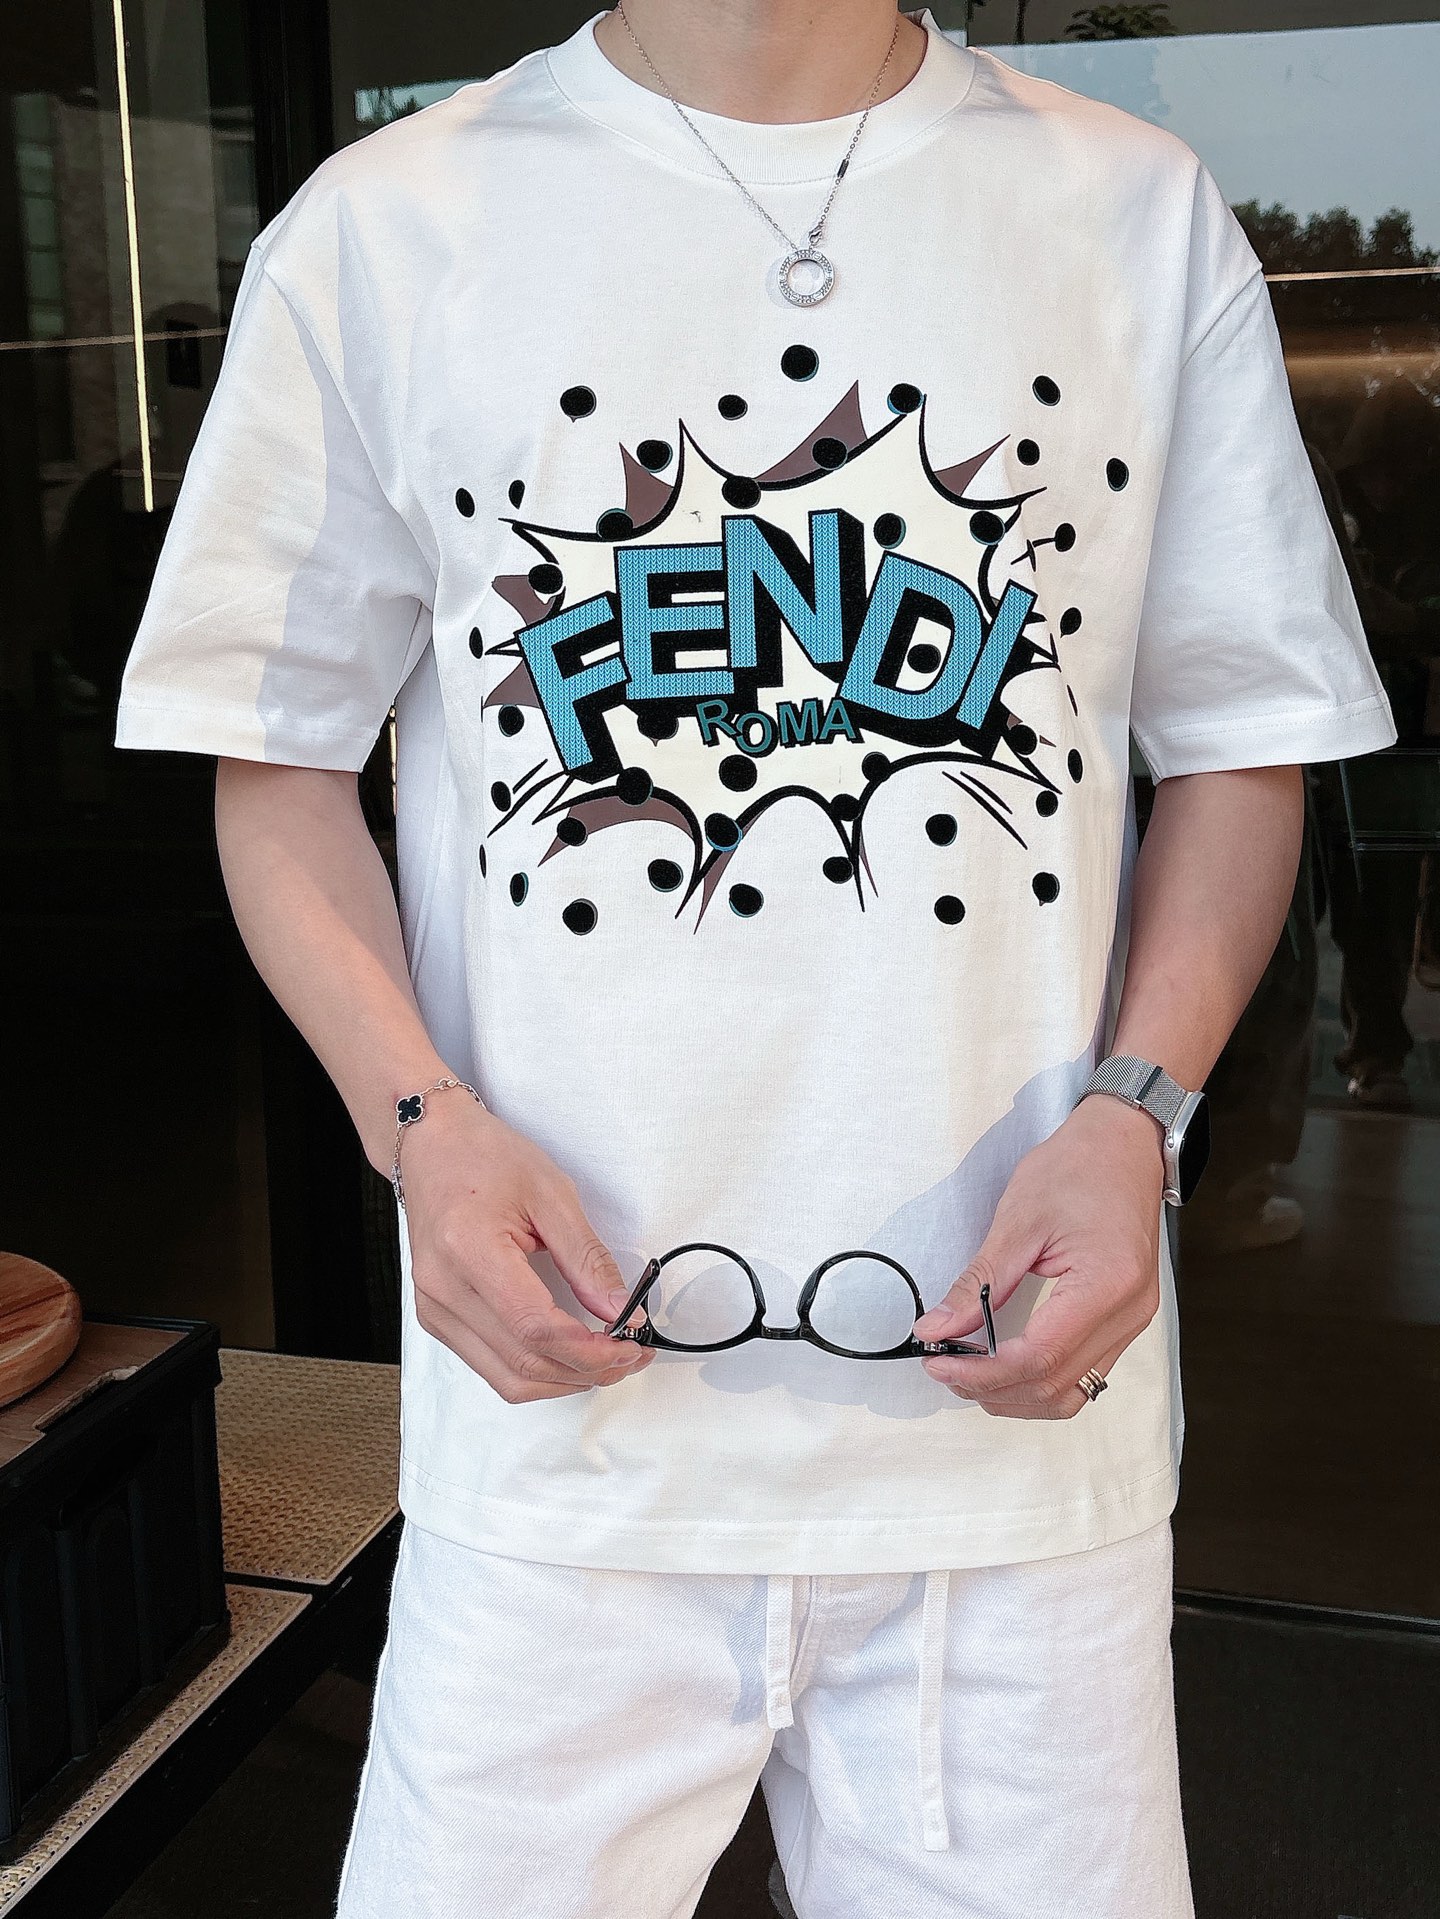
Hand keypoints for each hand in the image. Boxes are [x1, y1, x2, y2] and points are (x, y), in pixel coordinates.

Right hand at [400, 1094, 651, 1403]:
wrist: (431, 1148)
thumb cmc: (486, 1158)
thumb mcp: (552, 1195)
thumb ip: (587, 1259)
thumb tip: (622, 1310)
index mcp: (469, 1249)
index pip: (535, 1327)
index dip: (590, 1349)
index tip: (631, 1345)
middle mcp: (443, 1289)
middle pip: (524, 1361)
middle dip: (586, 1370)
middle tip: (631, 1355)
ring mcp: (434, 1309)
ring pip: (507, 1378)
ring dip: (563, 1380)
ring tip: (607, 1360)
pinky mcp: (436, 1318)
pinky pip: (490, 1367)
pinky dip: (536, 1370)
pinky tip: (568, 1354)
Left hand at [912, 1095, 1164, 1418]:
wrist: (1124, 1146)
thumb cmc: (1078, 1169)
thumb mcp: (1018, 1220)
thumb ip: (976, 1282)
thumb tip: (935, 1329)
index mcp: (1105, 1284)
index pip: (1038, 1357)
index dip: (982, 1371)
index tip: (938, 1362)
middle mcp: (1128, 1314)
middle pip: (1053, 1386)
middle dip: (991, 1388)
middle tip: (943, 1367)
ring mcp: (1132, 1322)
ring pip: (1070, 1395)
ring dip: (1014, 1395)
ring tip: (968, 1370)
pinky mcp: (1124, 1322)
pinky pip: (1082, 1375)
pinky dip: (1038, 1381)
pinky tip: (1003, 1364)